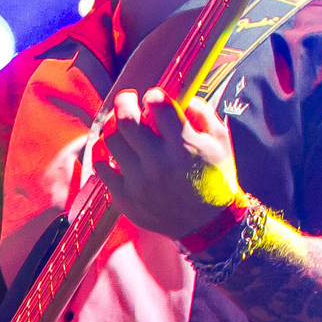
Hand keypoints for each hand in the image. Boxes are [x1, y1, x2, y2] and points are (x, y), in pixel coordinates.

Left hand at [93, 88, 240, 239]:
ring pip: (111, 140)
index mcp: (185, 146)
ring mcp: (139, 182)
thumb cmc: (216, 180)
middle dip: (124, 101)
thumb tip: (179, 97)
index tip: (153, 98)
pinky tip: (111, 147)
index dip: (153, 96)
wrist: (210, 226)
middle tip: (128, 100)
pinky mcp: (125, 198)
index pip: (158, 106)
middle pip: (126, 119)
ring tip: (119, 123)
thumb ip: (202, 113)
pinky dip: (102, 152)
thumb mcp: (220, 142)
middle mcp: (159, 163)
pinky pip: (101, 167)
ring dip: (113, 125)